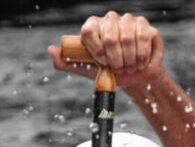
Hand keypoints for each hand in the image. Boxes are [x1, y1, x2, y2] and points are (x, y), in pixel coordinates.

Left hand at [48, 12, 164, 91]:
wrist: (134, 77)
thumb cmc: (109, 73)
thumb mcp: (85, 70)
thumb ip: (65, 62)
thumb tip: (51, 50)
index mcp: (93, 27)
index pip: (89, 31)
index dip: (96, 49)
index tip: (102, 64)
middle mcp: (109, 20)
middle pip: (109, 35)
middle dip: (115, 59)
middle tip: (119, 69)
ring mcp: (127, 20)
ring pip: (127, 37)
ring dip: (129, 59)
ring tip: (130, 67)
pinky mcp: (143, 24)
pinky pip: (143, 36)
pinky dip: (142, 54)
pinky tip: (141, 62)